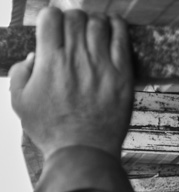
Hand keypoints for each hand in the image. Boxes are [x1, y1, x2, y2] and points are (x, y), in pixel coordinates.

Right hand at [10, 8, 132, 159]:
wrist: (84, 151)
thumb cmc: (52, 130)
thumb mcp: (20, 101)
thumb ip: (20, 73)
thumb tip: (34, 57)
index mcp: (49, 61)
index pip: (51, 17)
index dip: (51, 17)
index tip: (54, 25)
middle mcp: (76, 59)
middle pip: (76, 17)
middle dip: (72, 18)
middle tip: (74, 29)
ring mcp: (102, 66)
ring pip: (99, 25)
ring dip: (95, 20)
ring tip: (94, 27)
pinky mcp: (123, 76)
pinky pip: (123, 41)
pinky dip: (118, 27)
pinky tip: (114, 25)